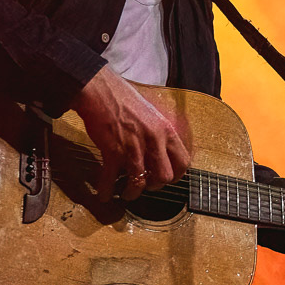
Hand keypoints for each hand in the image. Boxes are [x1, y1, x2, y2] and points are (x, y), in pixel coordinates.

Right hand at [73, 65, 189, 200]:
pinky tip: (104, 193)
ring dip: (131, 193)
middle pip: (164, 177)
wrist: (101, 91)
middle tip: (145, 184)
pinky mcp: (113, 151)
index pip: (183, 162)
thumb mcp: (152, 114)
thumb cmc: (125, 100)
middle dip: (154, 185)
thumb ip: (160, 133)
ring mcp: (133, 147)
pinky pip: (111, 179)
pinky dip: (106, 190)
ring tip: (125, 193)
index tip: (166, 179)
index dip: (176, 175)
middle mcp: (153, 140)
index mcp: (166, 131)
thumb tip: (164, 151)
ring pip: (139, 183)